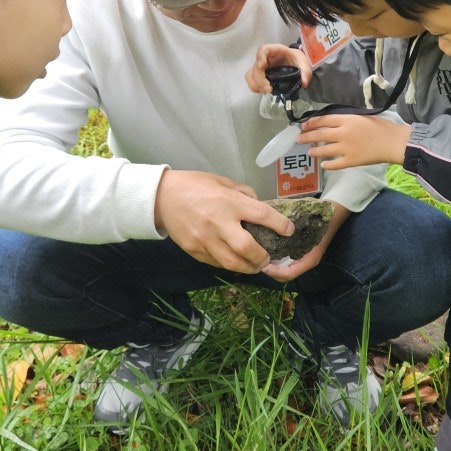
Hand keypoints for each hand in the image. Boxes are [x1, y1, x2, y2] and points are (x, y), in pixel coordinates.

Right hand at [154, 169, 293, 273]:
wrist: (162, 197)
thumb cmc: (196, 185)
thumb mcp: (224, 182)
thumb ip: (244, 195)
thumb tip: (261, 207)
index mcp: (229, 202)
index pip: (262, 215)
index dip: (281, 225)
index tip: (288, 230)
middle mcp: (219, 223)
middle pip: (247, 248)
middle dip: (263, 257)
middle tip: (268, 257)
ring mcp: (205, 240)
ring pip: (232, 263)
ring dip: (248, 267)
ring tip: (255, 265)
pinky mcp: (195, 251)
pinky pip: (217, 264)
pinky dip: (230, 265)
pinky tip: (235, 261)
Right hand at [245, 45, 311, 94]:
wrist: (295, 63)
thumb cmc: (297, 60)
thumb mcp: (304, 64)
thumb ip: (306, 72)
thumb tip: (303, 83)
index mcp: (276, 51)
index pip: (263, 49)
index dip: (260, 57)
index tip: (262, 66)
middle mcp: (265, 58)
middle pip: (256, 66)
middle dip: (260, 79)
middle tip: (269, 89)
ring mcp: (261, 67)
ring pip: (250, 74)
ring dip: (256, 84)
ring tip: (267, 91)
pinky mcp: (260, 75)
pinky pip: (252, 81)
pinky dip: (256, 88)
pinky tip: (265, 91)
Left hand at [263, 201, 347, 281]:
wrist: (335, 212)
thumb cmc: (323, 221)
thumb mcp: (310, 229)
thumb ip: (294, 235)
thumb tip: (273, 240)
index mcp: (309, 260)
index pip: (288, 275)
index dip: (273, 272)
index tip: (262, 263)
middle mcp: (305, 261)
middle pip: (284, 274)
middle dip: (271, 270)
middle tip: (258, 258)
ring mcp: (304, 256)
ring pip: (285, 268)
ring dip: (273, 264)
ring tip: (261, 253)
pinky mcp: (301, 250)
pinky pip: (287, 259)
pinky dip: (277, 257)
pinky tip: (268, 245)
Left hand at [296, 114, 410, 168]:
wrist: (393, 142)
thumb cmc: (381, 127)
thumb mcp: (362, 116)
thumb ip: (347, 119)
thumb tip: (333, 122)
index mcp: (347, 120)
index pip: (323, 120)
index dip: (311, 123)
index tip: (304, 125)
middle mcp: (343, 134)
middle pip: (320, 134)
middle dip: (307, 137)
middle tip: (299, 139)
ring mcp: (346, 148)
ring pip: (324, 150)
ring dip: (315, 151)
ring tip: (310, 152)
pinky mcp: (351, 161)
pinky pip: (335, 164)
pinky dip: (328, 165)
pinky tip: (323, 165)